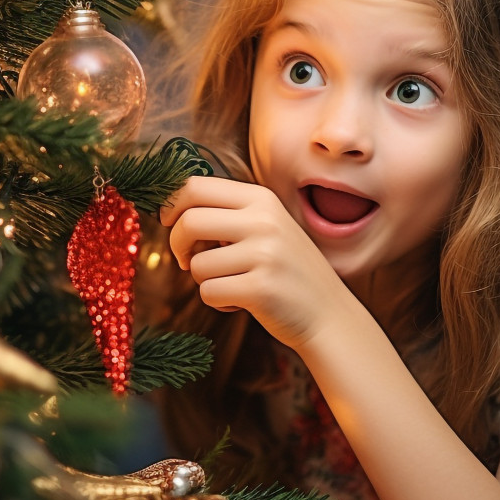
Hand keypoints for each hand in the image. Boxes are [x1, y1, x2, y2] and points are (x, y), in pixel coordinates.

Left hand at [158, 176, 349, 350]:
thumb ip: (227, 213)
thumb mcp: (266, 227)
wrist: (329, 314)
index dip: (171, 205)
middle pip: (188, 221)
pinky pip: (209, 292)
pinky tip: (242, 302)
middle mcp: (263, 221)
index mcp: (261, 199)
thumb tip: (171, 207)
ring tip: (233, 283)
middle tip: (185, 259)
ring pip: (196, 264)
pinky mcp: (260, 289)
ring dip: (204, 280)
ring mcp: (264, 254)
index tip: (169, 223)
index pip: (195, 186)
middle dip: (177, 244)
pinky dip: (217, 302)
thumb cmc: (286, 270)